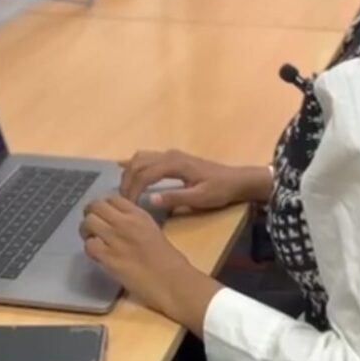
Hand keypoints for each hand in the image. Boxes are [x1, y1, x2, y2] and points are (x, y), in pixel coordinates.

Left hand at [81, 195, 219, 332]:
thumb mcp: (153, 231)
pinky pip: (89, 245)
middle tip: (93, 226)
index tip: (105, 215)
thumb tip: (117, 224)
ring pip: (88, 223)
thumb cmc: (170, 260)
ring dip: (86, 231)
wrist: (173, 282)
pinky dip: (90, 249)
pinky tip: (98, 255)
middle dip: (90, 214)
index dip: (104, 206)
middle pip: (95, 206)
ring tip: (92, 240)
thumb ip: (135, 224)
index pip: (112, 198)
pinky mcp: (109, 258)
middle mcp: (125, 223)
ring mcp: (116, 239)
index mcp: (139, 215)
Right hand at [119, 149, 271, 210]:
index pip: (144, 174)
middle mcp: (169, 155)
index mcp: (174, 164)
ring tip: (127, 192)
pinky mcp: (173, 157)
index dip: (132, 190)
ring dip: (130, 173)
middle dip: (127, 181)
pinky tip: (132, 177)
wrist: (236, 180)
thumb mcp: (199, 198)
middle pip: (137, 163)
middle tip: (123, 201)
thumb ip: (174, 198)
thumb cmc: (219, 191)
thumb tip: (149, 200)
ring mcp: (170, 154)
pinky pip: (147, 157)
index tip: (128, 206)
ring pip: (140, 157)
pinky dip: (136, 166)